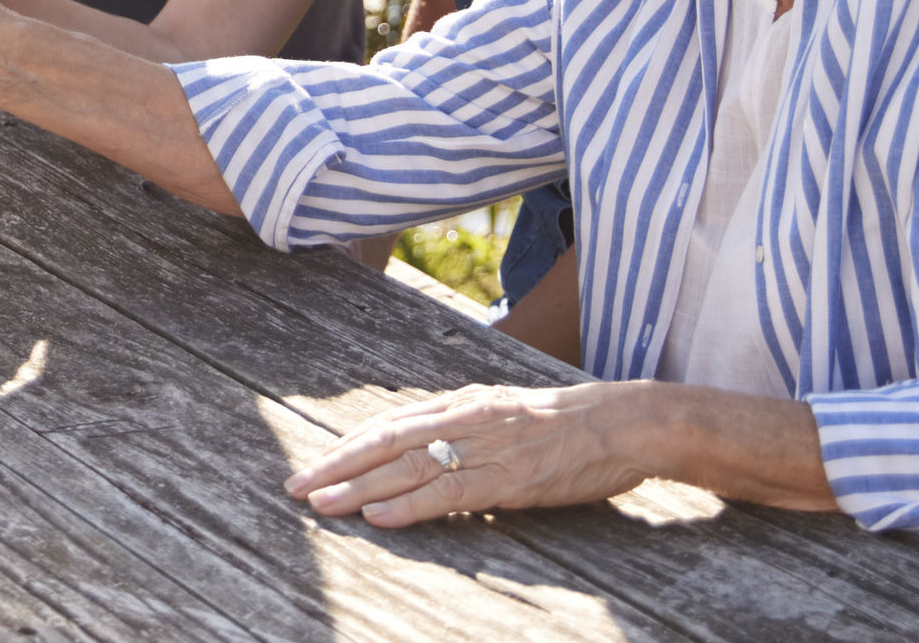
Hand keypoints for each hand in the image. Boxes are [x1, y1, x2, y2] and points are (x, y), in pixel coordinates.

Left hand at [287, 383, 650, 525]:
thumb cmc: (570, 423)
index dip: (350, 443)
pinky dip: (407, 506)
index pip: (392, 423)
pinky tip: (376, 516)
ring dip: (357, 487)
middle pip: (385, 441)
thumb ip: (469, 427)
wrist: (623, 422)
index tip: (317, 461)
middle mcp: (464, 419)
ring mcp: (483, 448)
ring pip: (406, 467)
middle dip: (336, 464)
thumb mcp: (509, 413)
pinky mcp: (506, 479)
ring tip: (320, 503)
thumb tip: (432, 446)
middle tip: (296, 485)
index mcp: (464, 403)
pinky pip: (446, 493)